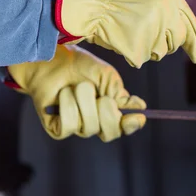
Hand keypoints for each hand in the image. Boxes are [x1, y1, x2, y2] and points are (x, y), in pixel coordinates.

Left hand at [6, 44, 145, 141]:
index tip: (137, 116)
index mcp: (111, 111)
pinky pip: (69, 126)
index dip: (131, 125)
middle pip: (110, 133)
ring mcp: (78, 127)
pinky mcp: (59, 129)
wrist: (54, 62)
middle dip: (107, 113)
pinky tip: (64, 94)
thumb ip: (122, 95)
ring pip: (89, 128)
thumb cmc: (82, 67)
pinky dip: (68, 106)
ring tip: (78, 87)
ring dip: (84, 102)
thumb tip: (140, 107)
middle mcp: (96, 122)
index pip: (125, 127)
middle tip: (102, 98)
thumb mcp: (108, 78)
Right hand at [54, 0, 195, 68]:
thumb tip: (186, 30)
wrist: (88, 4)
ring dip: (149, 47)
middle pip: (178, 39)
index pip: (191, 23)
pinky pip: (143, 57)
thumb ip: (168, 6)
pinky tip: (123, 38)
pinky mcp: (140, 46)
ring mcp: (153, 28)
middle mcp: (165, 9)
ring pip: (162, 51)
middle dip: (167, 44)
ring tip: (132, 31)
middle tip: (148, 36)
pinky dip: (133, 52)